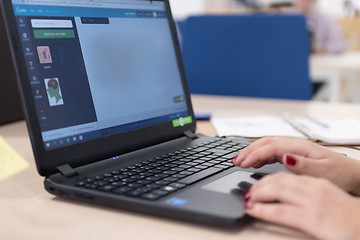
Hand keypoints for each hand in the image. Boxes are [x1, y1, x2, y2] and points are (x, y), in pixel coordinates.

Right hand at [233, 137, 359, 194]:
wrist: (353, 175)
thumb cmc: (340, 174)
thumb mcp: (323, 173)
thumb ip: (302, 164)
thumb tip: (284, 157)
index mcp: (301, 147)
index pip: (271, 147)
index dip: (254, 154)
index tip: (241, 163)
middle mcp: (296, 145)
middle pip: (266, 142)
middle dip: (248, 150)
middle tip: (235, 161)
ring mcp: (294, 149)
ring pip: (268, 145)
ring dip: (252, 151)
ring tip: (240, 161)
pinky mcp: (295, 155)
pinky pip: (273, 151)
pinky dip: (260, 155)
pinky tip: (255, 162)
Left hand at [245, 173, 359, 239]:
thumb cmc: (348, 216)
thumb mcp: (327, 198)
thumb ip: (307, 192)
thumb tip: (289, 194)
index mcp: (316, 183)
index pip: (285, 175)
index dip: (267, 178)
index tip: (257, 184)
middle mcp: (313, 188)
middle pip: (278, 179)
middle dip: (259, 185)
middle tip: (249, 192)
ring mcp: (312, 201)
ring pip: (276, 190)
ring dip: (257, 193)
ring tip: (248, 199)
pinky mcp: (311, 217)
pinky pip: (279, 211)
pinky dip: (262, 209)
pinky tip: (253, 210)